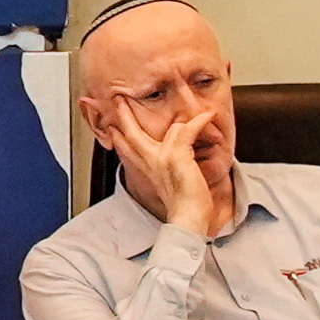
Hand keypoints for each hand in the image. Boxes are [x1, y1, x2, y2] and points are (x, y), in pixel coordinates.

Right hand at [105, 99, 233, 237]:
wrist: (188, 218)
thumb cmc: (185, 207)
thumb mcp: (169, 186)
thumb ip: (165, 171)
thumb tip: (170, 164)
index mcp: (147, 169)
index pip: (126, 148)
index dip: (117, 136)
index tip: (111, 127)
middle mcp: (150, 161)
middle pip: (131, 132)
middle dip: (123, 115)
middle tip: (118, 100)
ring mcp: (162, 156)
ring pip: (171, 128)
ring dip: (187, 120)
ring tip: (199, 112)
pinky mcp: (176, 155)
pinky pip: (188, 130)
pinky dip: (200, 122)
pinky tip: (208, 115)